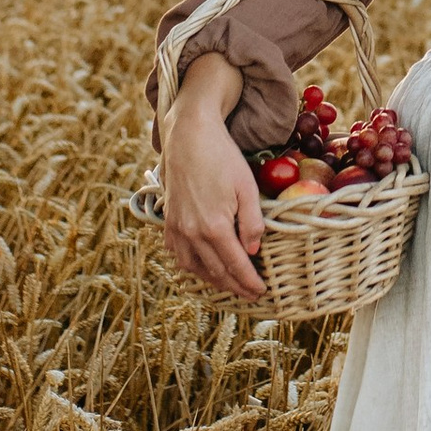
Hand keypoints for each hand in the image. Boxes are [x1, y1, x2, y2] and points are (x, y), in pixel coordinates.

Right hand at [161, 53, 264, 299]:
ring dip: (213, 279)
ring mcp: (177, 228)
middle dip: (235, 286)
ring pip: (194, 267)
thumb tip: (253, 251)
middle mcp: (192, 233)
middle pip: (215, 272)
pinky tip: (203, 265)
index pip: (235, 266)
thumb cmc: (222, 158)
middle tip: (250, 293)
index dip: (249, 282)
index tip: (262, 291)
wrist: (189, 136)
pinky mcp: (168, 221)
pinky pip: (178, 253)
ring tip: (230, 283)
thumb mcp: (247, 188)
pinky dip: (192, 265)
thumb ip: (252, 223)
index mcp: (214, 227)